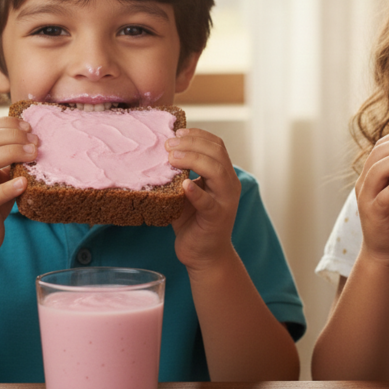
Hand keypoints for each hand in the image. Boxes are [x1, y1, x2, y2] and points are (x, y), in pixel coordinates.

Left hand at [167, 128, 241, 269]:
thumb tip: (160, 153)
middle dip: (192, 144)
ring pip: (217, 171)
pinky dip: (196, 192)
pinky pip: (208, 202)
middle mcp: (229, 184)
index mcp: (224, 174)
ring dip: (193, 160)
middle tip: (168, 144)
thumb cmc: (193, 222)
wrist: (204, 255)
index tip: (176, 132)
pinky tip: (183, 186)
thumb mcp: (186, 192)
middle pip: (217, 153)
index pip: (216, 145)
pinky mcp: (217, 218)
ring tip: (172, 158)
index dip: (197, 135)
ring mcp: (225, 201)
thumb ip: (181, 174)